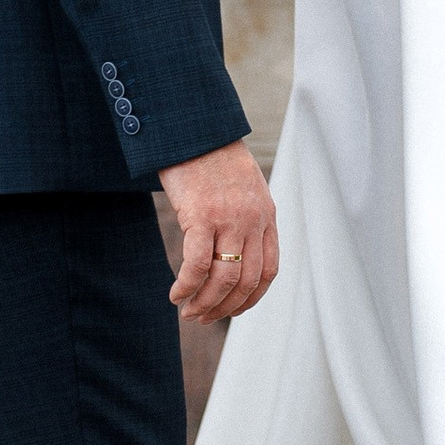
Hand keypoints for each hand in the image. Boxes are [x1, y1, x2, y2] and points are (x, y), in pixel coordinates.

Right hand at [161, 142, 278, 324]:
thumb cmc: (211, 157)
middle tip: (202, 317)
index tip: (232, 310)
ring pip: (223, 279)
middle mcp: (253, 220)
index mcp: (266, 216)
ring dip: (205, 303)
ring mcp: (229, 219)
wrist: (194, 126)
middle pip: (246, 281)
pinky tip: (175, 293)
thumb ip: (245, 217)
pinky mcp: (201, 215)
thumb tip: (233, 251)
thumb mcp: (242, 187)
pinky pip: (196, 265)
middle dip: (224, 308)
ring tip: (188, 312)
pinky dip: (187, 286)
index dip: (251, 299)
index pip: (268, 271)